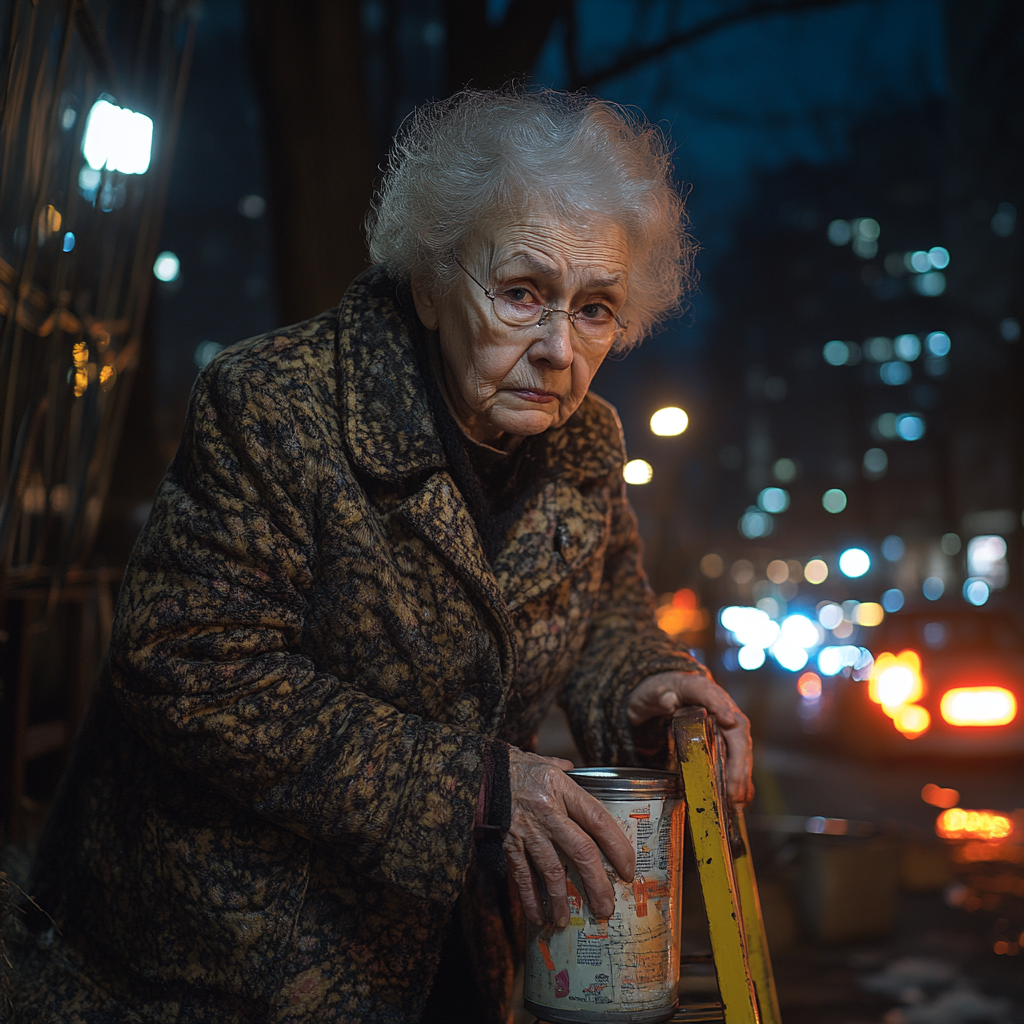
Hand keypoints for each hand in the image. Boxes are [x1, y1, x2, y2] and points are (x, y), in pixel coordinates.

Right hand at [503, 748, 634, 927]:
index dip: (618, 847)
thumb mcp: (545, 762)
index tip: (629, 869)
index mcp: (562, 788)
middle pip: (581, 851)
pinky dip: (530, 899)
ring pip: (551, 870)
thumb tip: (580, 776)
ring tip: (567, 920)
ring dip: (562, 900)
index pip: (598, 819)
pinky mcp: (507, 843)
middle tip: (607, 908)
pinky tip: (538, 917)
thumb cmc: (514, 767)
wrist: (474, 770)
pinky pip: (521, 876)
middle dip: (597, 883)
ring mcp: (527, 829)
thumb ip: (566, 772)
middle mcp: (547, 810)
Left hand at [626, 670, 753, 809]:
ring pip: (741, 749)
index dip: (722, 707)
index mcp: (700, 688)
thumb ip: (658, 695)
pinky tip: (740, 801)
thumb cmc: (658, 692)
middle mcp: (720, 706)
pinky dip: (741, 780)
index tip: (728, 721)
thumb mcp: (652, 692)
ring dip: (742, 777)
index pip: (712, 696)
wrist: (662, 694)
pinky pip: (738, 760)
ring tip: (737, 803)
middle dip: (738, 762)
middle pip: (737, 731)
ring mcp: (726, 723)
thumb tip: (667, 700)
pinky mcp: (725, 740)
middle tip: (734, 791)